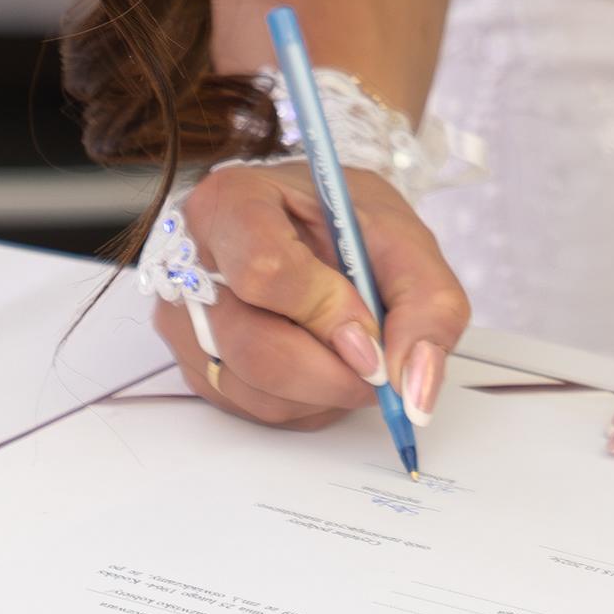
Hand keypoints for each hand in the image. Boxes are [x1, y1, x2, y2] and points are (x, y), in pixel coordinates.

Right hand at [157, 161, 467, 431]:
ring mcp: (187, 320)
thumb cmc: (345, 222)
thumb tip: (415, 389)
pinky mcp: (198, 366)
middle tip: (380, 368)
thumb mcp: (402, 237)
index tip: (374, 338)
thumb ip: (426, 304)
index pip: (265, 270)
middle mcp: (191, 262)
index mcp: (232, 202)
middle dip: (334, 372)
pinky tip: (326, 366)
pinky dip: (307, 404)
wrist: (313, 225)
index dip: (326, 313)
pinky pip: (254, 411)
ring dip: (325, 393)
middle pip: (254, 346)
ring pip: (254, 390)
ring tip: (356, 356)